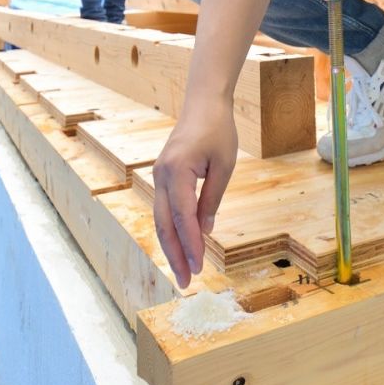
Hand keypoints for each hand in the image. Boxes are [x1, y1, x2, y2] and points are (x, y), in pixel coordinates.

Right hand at [152, 98, 237, 285]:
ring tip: (182, 270)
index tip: (198, 268)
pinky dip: (171, 229)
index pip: (183, 217)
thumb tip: (206, 231)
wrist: (204, 103)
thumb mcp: (224, 166)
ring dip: (171, 245)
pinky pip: (164, 208)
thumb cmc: (218, 130)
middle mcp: (161, 175)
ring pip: (161, 219)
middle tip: (185, 281)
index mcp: (177, 171)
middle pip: (164, 224)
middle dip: (175, 255)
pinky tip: (181, 245)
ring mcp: (158, 175)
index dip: (191, 245)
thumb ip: (212, 199)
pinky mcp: (163, 175)